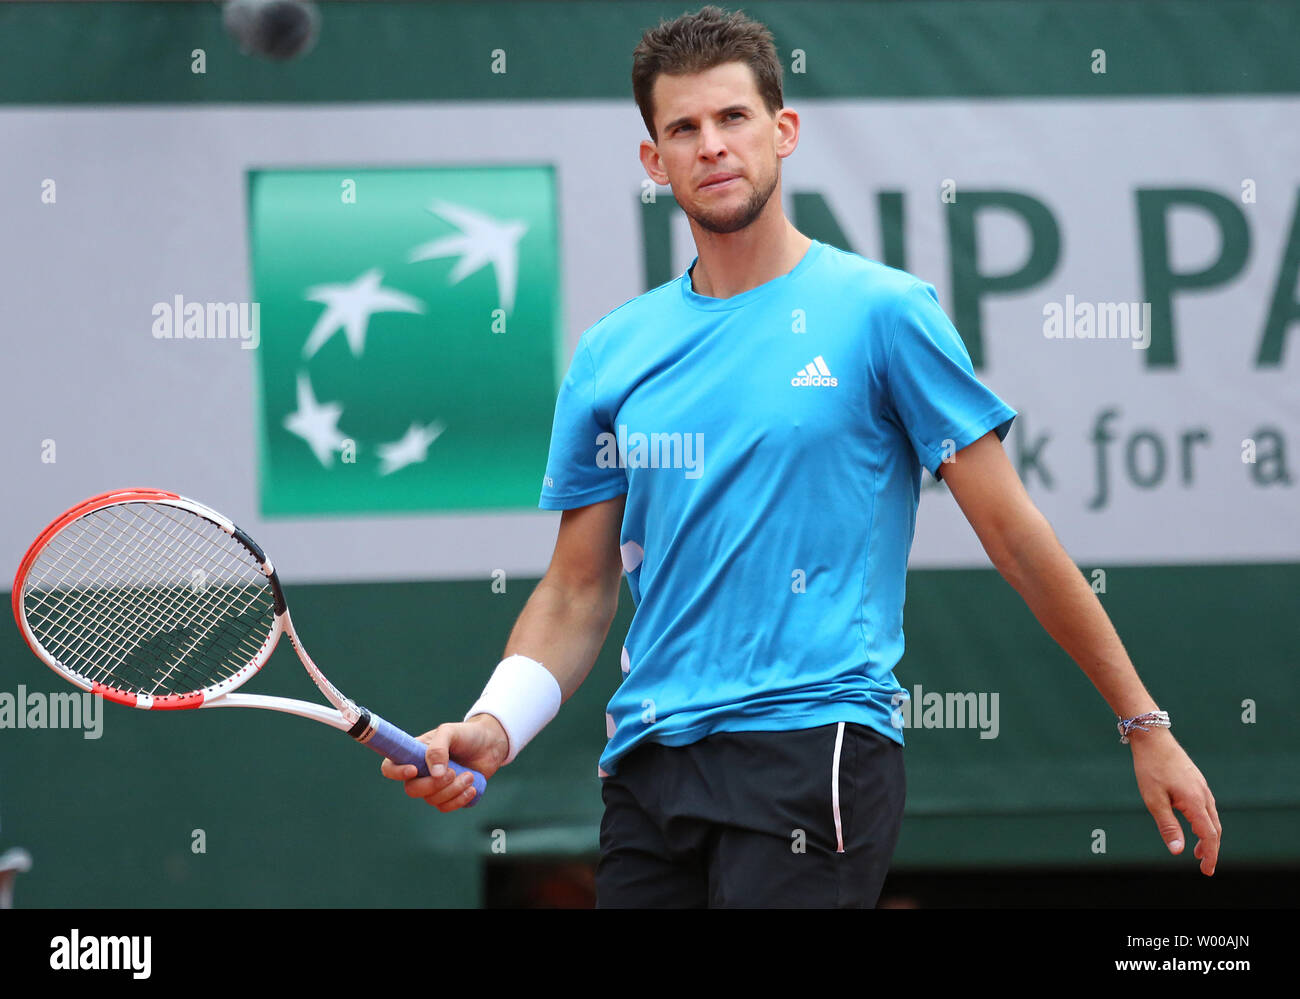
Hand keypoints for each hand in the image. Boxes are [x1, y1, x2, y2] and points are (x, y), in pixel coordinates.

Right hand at [379, 714, 508, 811]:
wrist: (490, 744)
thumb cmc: (466, 735)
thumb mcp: (450, 732)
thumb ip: (438, 748)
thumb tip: (434, 773)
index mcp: (414, 754)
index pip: (390, 767)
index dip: (396, 772)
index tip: (414, 770)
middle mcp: (420, 772)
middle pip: (412, 790)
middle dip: (433, 785)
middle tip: (453, 772)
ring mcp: (434, 786)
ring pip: (432, 800)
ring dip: (452, 790)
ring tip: (469, 775)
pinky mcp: (449, 796)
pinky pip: (446, 807)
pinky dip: (459, 800)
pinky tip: (472, 788)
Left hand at [1128, 727, 1220, 874]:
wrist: (1153, 738)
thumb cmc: (1150, 768)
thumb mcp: (1154, 799)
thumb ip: (1168, 825)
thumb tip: (1178, 851)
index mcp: (1195, 802)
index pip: (1209, 835)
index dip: (1210, 855)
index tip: (1206, 870)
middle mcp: (1203, 795)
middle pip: (1214, 828)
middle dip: (1211, 848)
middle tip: (1204, 865)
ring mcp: (1202, 787)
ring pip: (1212, 818)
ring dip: (1208, 836)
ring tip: (1198, 850)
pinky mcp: (1197, 782)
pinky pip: (1207, 807)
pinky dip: (1204, 822)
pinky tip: (1194, 825)